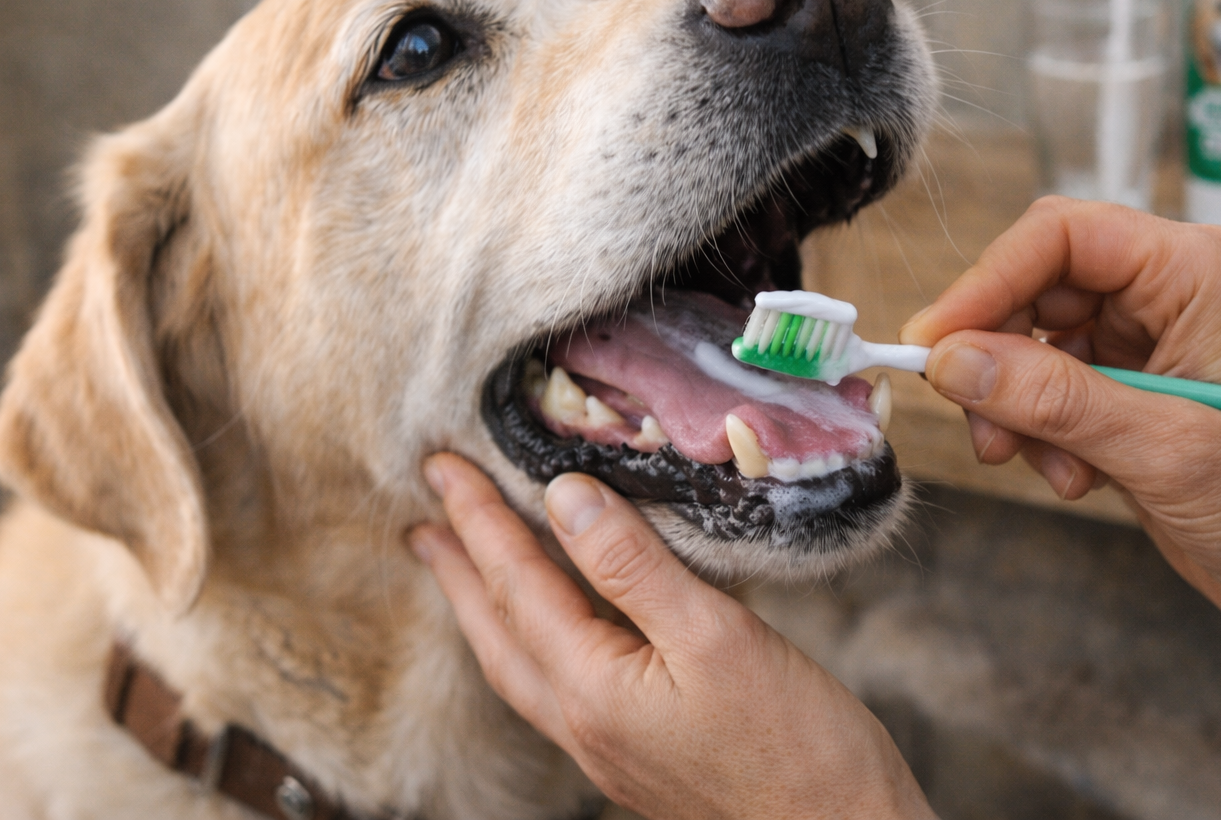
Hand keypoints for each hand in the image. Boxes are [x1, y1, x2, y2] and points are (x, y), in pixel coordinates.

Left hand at [410, 454, 935, 819]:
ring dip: (486, 607)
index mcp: (593, 687)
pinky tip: (553, 628)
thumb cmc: (796, 746)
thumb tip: (566, 497)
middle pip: (498, 631)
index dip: (480, 518)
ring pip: (520, 663)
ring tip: (464, 567)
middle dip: (459, 568)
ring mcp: (607, 746)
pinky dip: (531, 640)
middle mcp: (583, 722)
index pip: (519, 584)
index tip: (443, 465)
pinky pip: (555, 684)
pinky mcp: (636, 755)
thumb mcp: (716, 636)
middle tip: (424, 517)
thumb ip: (635, 567)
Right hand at [900, 196, 1220, 757]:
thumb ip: (1055, 400)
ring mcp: (1144, 345)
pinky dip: (1035, 434)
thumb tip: (952, 361)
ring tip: (1036, 463)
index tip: (933, 342)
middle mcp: (1166, 294)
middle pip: (1034, 286)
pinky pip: (1043, 391)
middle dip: (995, 354)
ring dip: (1013, 405)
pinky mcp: (1125, 395)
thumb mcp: (1167, 450)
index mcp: (1194, 273)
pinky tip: (1074, 478)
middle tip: (973, 418)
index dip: (987, 282)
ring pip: (1029, 342)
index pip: (1062, 237)